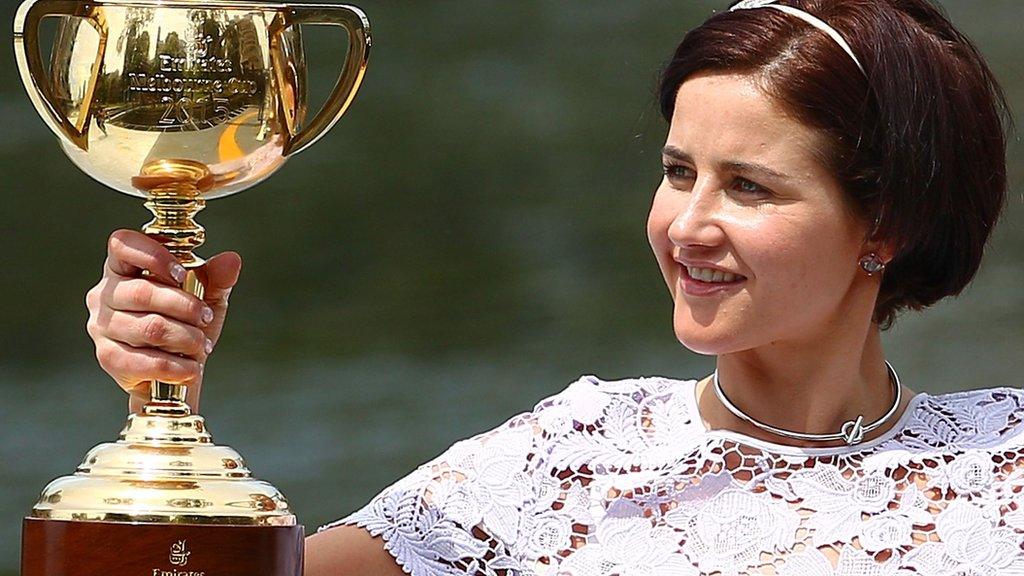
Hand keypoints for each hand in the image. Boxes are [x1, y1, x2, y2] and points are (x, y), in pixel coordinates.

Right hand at [85, 229, 241, 412]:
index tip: (182, 274)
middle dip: (185, 307)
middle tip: (206, 317)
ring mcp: (101, 326)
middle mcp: (104, 294)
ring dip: (186, 337)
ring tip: (202, 344)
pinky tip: (191, 366)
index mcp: (123, 267)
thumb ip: (217, 278)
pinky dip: (177, 365)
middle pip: (142, 293)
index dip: (153, 256)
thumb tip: (231, 260)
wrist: (176, 370)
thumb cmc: (185, 323)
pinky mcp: (108, 357)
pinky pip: (145, 361)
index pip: (123, 244)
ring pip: (149, 327)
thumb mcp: (206, 297)